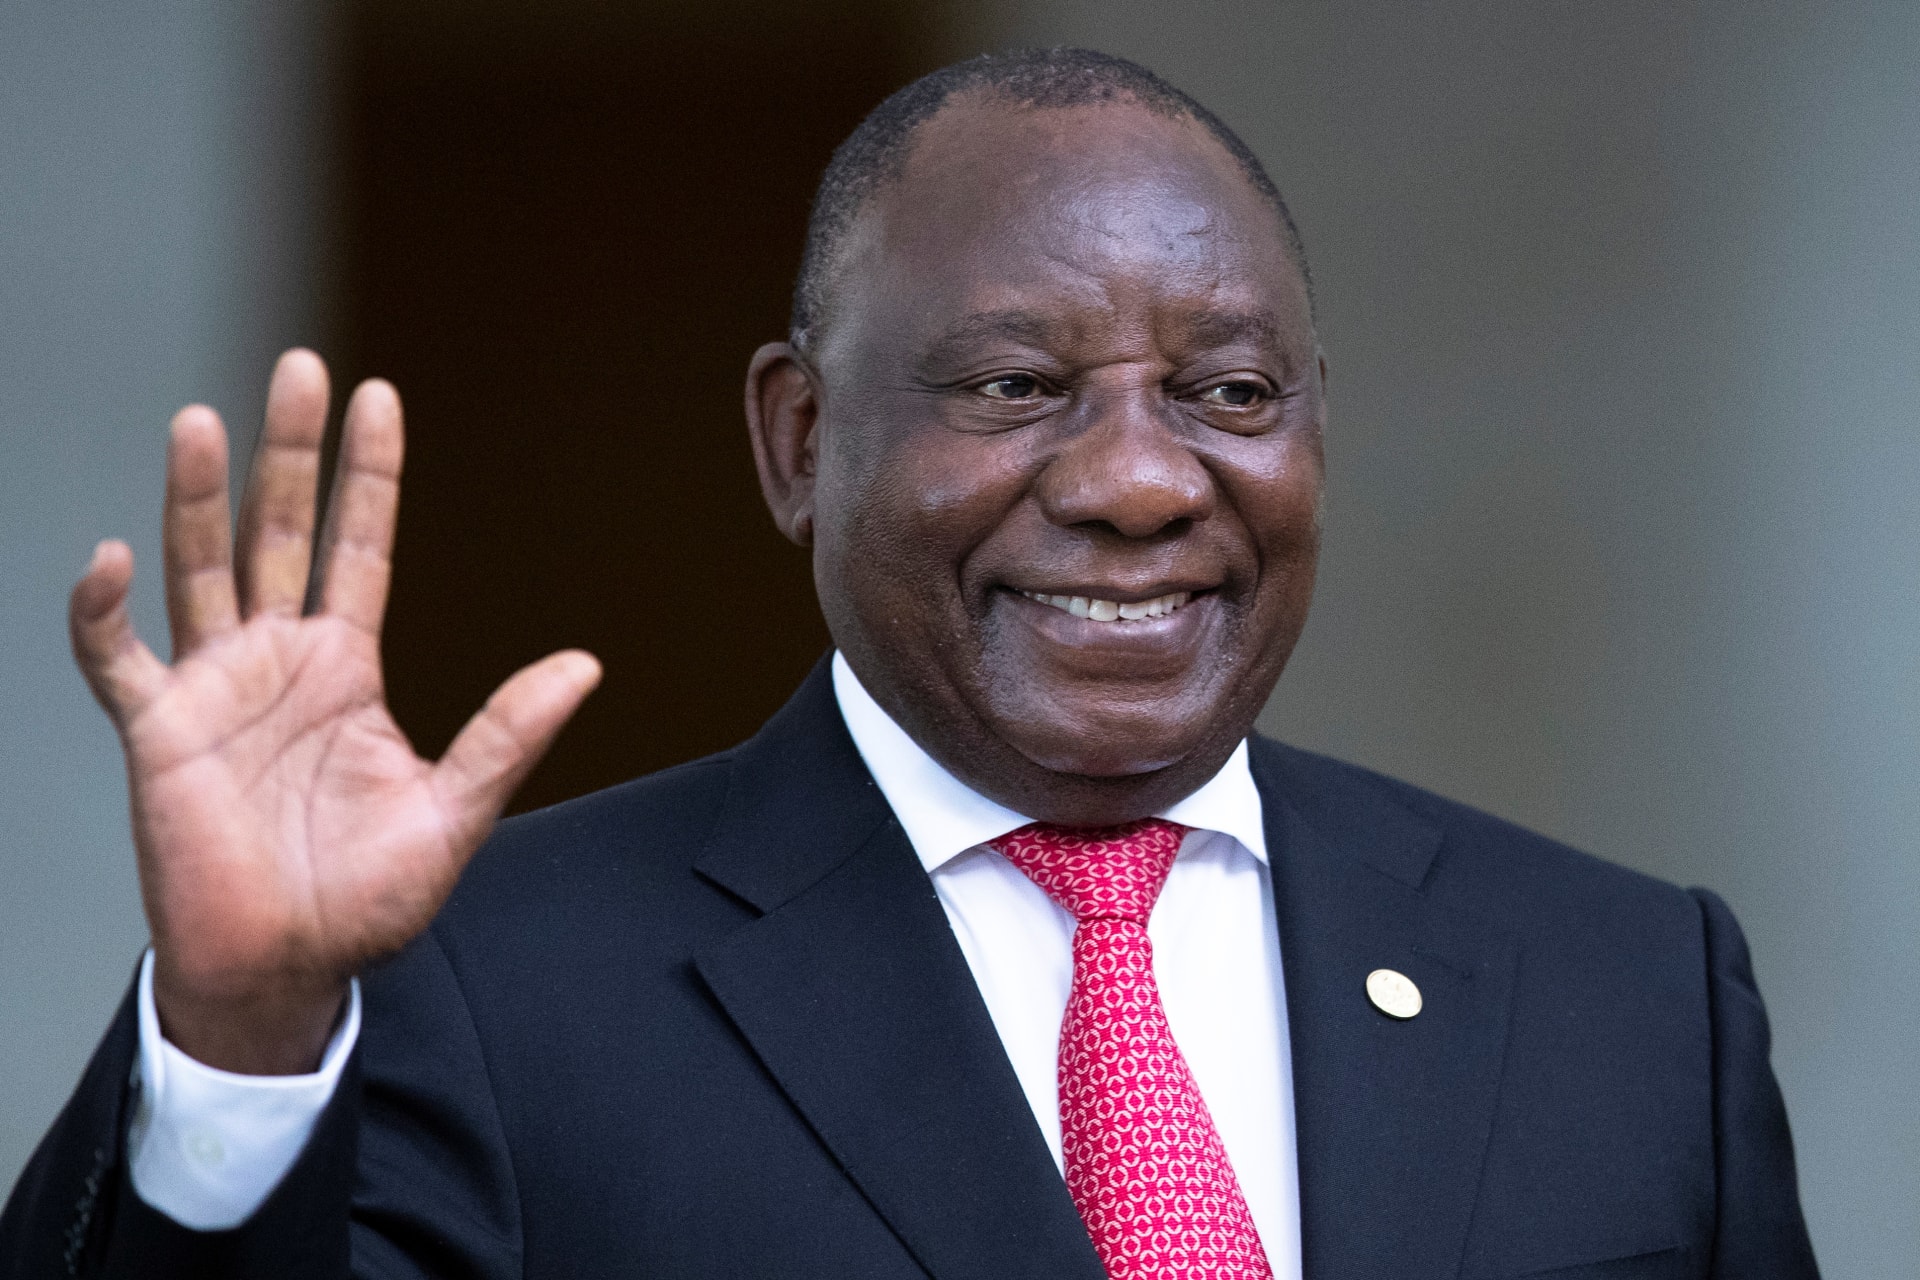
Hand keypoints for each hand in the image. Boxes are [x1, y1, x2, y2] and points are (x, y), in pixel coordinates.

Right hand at [69, 351, 599, 1073]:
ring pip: (200, 570)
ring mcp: (213, 690)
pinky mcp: (159, 734)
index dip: (368, 476)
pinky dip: (105, 614)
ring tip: (203, 420)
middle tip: (302, 368)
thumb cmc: (365, 899)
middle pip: (279, 533)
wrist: (287, 968)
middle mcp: (277, 661)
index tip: (377, 397)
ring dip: (197, 499)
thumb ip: (509, 733)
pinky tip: (111, 562)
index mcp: (346, 669)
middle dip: (288, 454)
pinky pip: (118, 661)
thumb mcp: (454, 808)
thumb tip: (585, 664)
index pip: (359, 547)